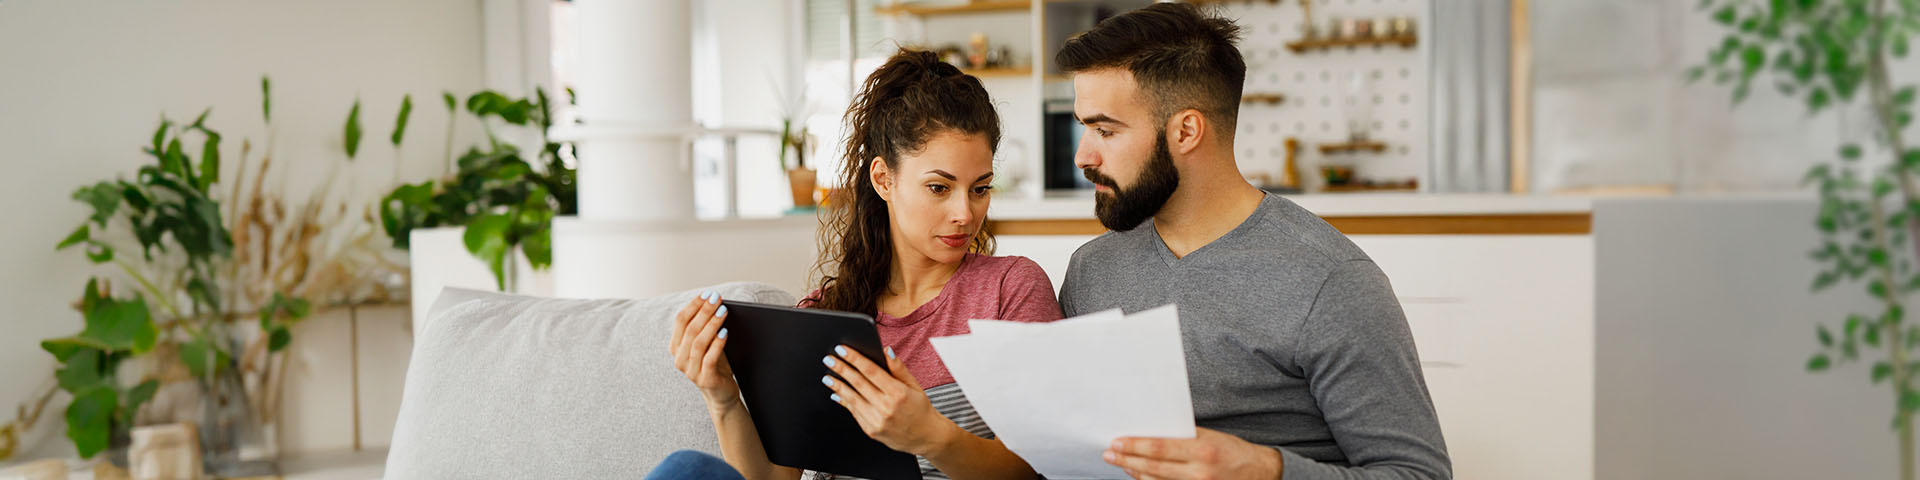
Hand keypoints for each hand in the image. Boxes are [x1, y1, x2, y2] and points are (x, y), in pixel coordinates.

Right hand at [669, 291, 739, 412]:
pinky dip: (717, 344)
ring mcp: (690, 370)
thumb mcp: (706, 344)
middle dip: (704, 311)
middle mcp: (679, 359)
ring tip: (723, 312)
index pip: (680, 321)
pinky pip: (709, 358)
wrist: (721, 394)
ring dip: (711, 324)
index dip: (693, 305)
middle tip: (717, 298)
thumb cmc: (715, 365)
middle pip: (690, 329)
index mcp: (676, 347)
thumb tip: (713, 302)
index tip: (706, 294)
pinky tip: (725, 332)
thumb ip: (705, 327)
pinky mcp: (704, 379)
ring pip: (698, 343)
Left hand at [821, 344, 957, 456]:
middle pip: (858, 383)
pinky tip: (837, 393)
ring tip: (828, 376)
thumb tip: (886, 351)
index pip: (871, 371)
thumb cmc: (920, 409)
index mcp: (898, 393)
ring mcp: (877, 421)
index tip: (842, 349)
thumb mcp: (914, 385)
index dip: (854, 359)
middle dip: (841, 369)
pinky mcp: (871, 431)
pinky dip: (844, 401)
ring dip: (837, 386)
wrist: (926, 436)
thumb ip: (898, 368)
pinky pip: (854, 413)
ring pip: (852, 399)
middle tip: (829, 360)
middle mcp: (886, 407)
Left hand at [1104, 428, 1283, 479]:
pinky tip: (1139, 476)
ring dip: (1135, 473)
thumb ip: (1183, 437)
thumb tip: (1152, 433)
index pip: (1160, 448)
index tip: (1117, 442)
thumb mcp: (1210, 437)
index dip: (1135, 446)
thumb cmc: (1232, 451)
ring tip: (1121, 463)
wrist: (1260, 473)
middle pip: (1154, 468)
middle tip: (1109, 454)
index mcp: (1203, 451)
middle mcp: (1199, 473)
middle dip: (1128, 460)